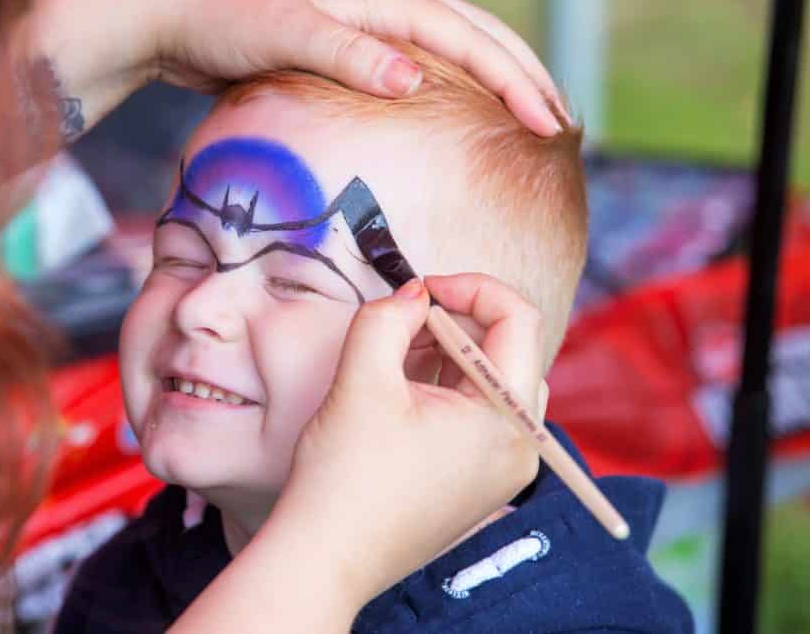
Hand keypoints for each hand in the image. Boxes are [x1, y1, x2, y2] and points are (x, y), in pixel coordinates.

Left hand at [33, 0, 562, 136]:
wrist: (177, 12)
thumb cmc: (226, 20)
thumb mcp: (287, 35)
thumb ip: (349, 56)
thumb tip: (415, 79)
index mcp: (382, 1)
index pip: (470, 41)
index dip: (514, 83)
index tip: (550, 126)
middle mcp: (384, 8)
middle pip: (476, 35)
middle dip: (523, 75)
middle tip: (561, 122)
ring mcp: (367, 26)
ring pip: (453, 47)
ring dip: (495, 76)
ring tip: (527, 112)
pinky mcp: (348, 47)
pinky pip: (420, 64)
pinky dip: (452, 85)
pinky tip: (455, 113)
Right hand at [274, 274, 545, 605]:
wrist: (324, 557)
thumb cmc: (346, 478)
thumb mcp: (363, 379)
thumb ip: (389, 317)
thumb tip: (413, 294)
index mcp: (508, 420)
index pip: (519, 320)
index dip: (471, 287)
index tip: (421, 290)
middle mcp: (520, 446)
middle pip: (508, 349)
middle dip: (457, 321)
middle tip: (403, 320)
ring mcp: (501, 468)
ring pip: (489, 380)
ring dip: (446, 353)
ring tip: (393, 355)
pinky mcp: (477, 480)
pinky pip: (475, 414)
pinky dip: (443, 387)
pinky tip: (398, 388)